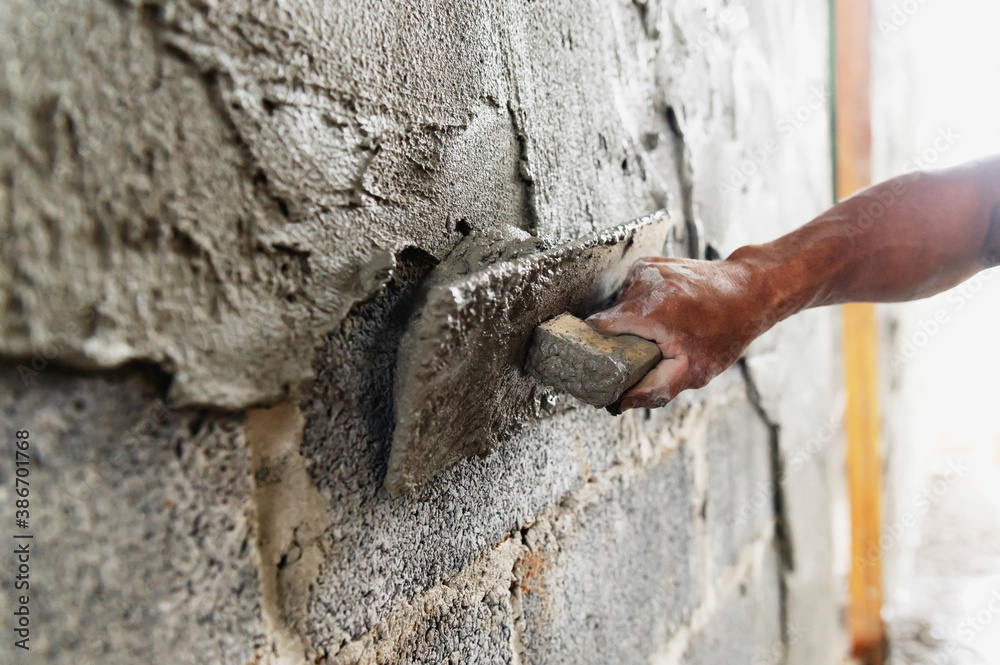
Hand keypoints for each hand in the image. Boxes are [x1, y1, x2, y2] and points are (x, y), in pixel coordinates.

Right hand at [586, 254, 776, 410]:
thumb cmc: (725, 331)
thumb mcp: (693, 371)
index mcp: (648, 309)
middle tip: (645, 352)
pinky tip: (663, 313)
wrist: (749, 291)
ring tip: (659, 331)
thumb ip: (654, 389)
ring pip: (618, 305)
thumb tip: (619, 403)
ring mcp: (644, 269)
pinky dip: (640, 305)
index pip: (597, 328)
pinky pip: (630, 291)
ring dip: (631, 322)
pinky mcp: (648, 262)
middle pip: (608, 319)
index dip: (597, 348)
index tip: (605, 362)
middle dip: (620, 339)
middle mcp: (641, 283)